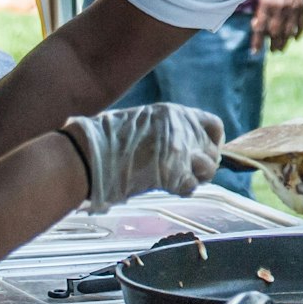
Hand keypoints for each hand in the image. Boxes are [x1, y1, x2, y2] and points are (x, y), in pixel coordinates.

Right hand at [62, 103, 223, 212]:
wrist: (89, 156)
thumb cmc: (107, 141)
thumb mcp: (143, 123)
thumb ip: (167, 132)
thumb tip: (185, 148)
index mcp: (174, 113)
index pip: (214, 126)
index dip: (213, 142)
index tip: (203, 153)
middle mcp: (182, 129)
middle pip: (212, 151)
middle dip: (203, 165)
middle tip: (188, 174)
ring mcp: (179, 151)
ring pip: (208, 169)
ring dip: (195, 178)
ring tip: (177, 180)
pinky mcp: (173, 172)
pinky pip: (192, 186)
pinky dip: (183, 190)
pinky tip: (169, 188)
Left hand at [252, 0, 302, 52]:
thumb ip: (260, 9)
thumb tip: (256, 25)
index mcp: (267, 4)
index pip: (260, 28)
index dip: (257, 42)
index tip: (254, 52)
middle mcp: (280, 9)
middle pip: (275, 33)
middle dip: (273, 44)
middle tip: (272, 51)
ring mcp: (292, 9)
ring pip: (288, 32)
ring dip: (284, 42)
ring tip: (280, 49)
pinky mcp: (302, 7)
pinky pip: (301, 24)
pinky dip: (298, 33)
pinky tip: (295, 38)